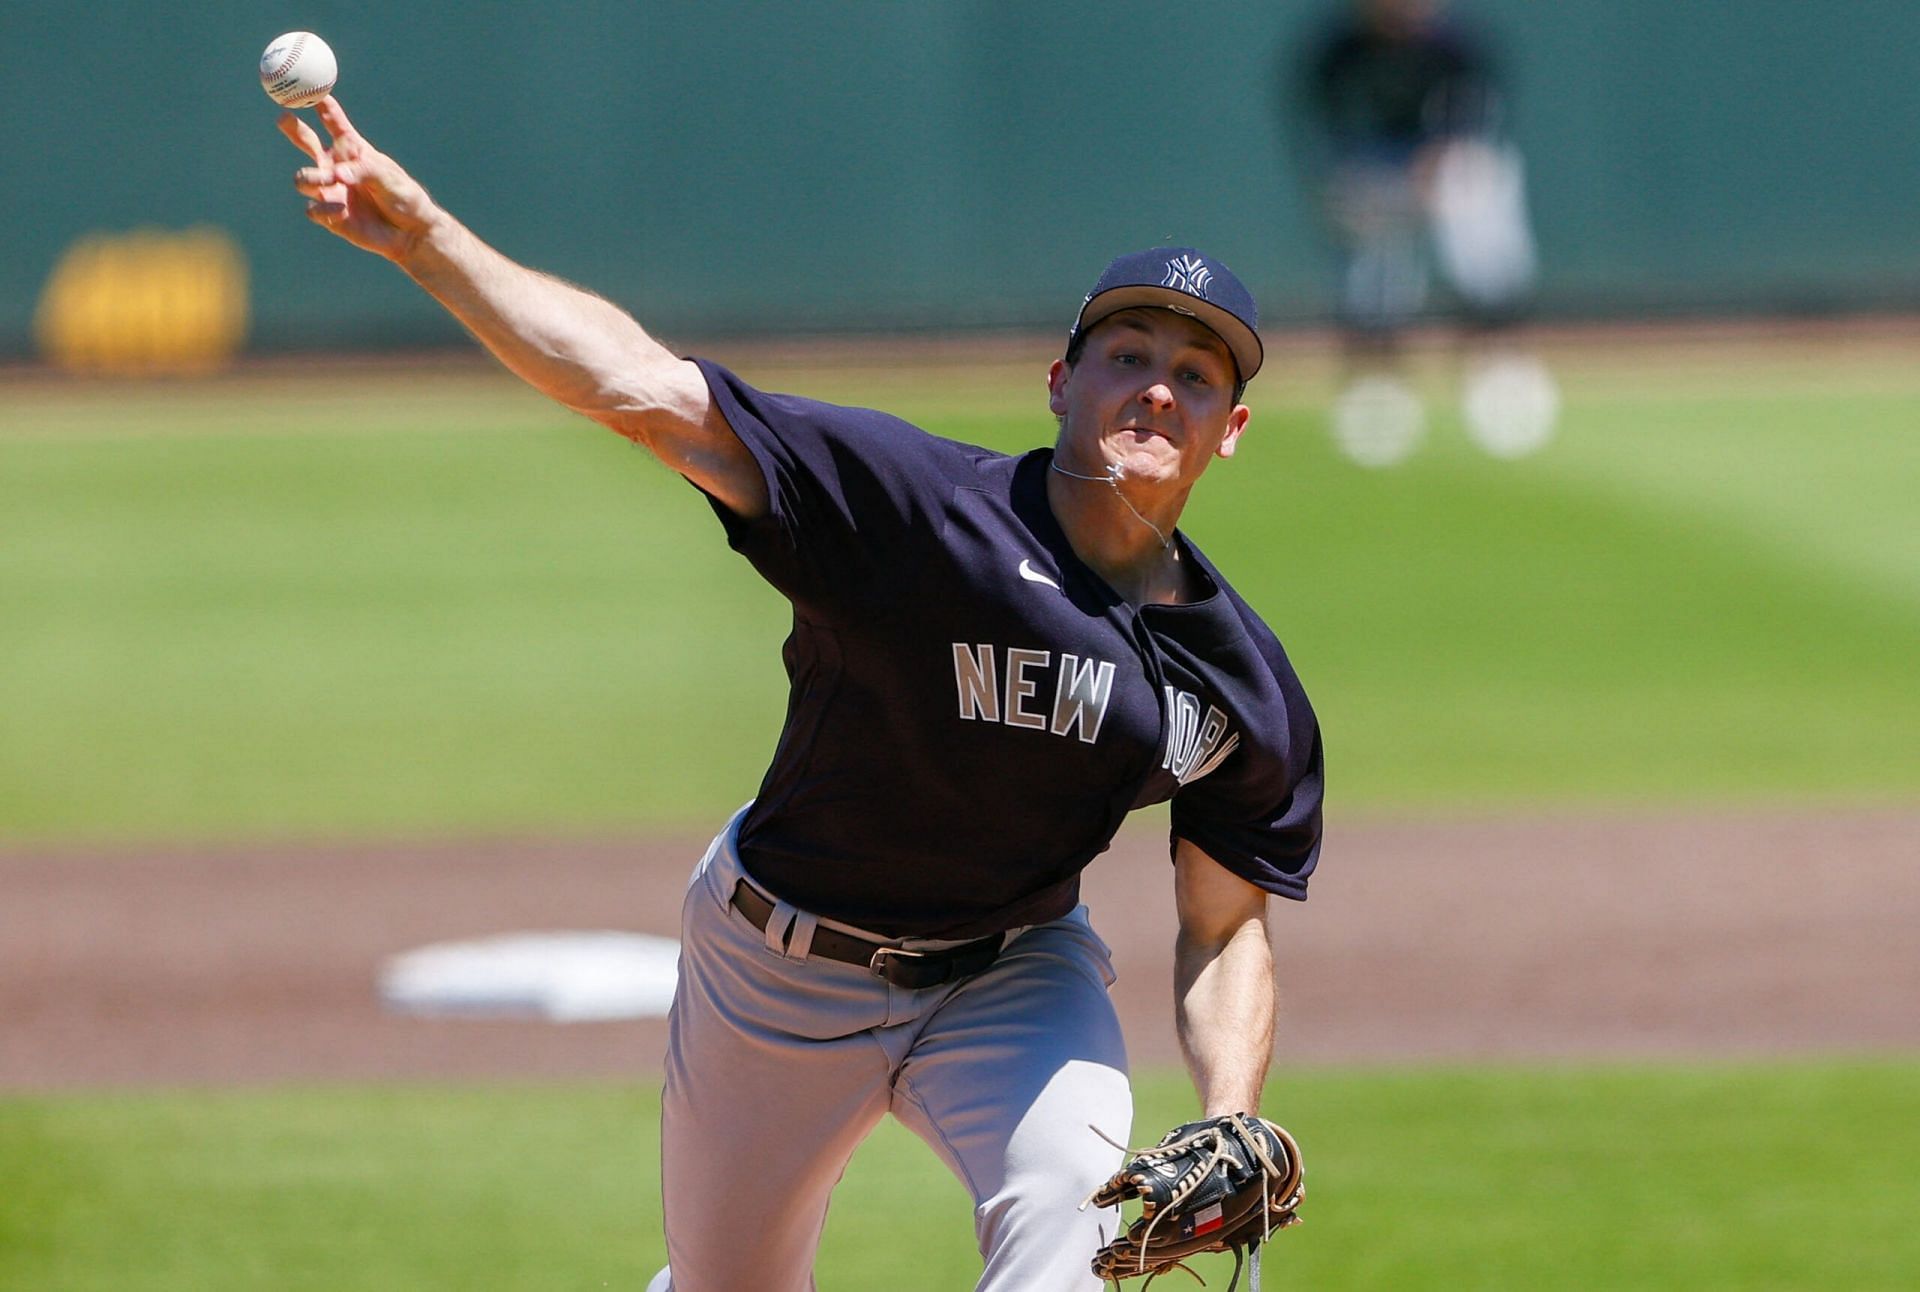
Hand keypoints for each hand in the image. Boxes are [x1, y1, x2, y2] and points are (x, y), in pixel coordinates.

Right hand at [280, 96, 439, 262]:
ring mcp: (331, 191)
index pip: (334, 123)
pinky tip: (342, 211)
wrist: (409, 233)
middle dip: (293, 128)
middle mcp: (337, 167)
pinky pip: (313, 209)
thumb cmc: (404, 198)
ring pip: (303, 179)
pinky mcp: (330, 216)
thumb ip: (363, 171)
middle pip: (307, 143)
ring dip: (312, 178)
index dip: (323, 106)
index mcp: (353, 151)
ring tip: (329, 181)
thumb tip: (337, 173)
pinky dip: (324, 209)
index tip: (313, 90)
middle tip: (284, 117)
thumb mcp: (388, 178)